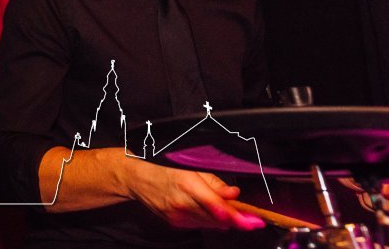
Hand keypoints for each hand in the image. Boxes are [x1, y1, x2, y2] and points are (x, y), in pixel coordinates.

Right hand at [127, 162, 263, 230]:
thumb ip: (214, 182)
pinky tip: (204, 208)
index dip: (238, 217)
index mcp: (187, 184)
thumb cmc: (163, 166)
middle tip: (250, 216)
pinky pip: (200, 224)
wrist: (136, 178)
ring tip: (223, 208)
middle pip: (218, 219)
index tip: (254, 222)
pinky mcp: (175, 223)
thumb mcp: (190, 167)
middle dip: (235, 219)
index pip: (218, 207)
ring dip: (222, 219)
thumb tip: (234, 194)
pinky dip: (208, 219)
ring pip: (211, 224)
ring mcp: (178, 216)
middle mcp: (182, 204)